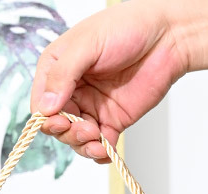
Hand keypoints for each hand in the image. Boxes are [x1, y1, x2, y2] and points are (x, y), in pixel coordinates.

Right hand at [30, 0, 207, 162]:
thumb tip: (45, 106)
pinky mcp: (112, 121)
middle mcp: (71, 91)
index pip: (40, 103)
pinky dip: (100, 153)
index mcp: (57, 70)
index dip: (46, 118)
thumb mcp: (88, 45)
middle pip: (57, 126)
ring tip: (97, 140)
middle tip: (86, 129)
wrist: (167, 36)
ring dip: (83, 146)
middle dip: (68, 133)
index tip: (59, 121)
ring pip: (76, 140)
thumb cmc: (127, 27)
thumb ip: (64, 74)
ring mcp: (91, 108)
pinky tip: (105, 151)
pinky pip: (99, 145)